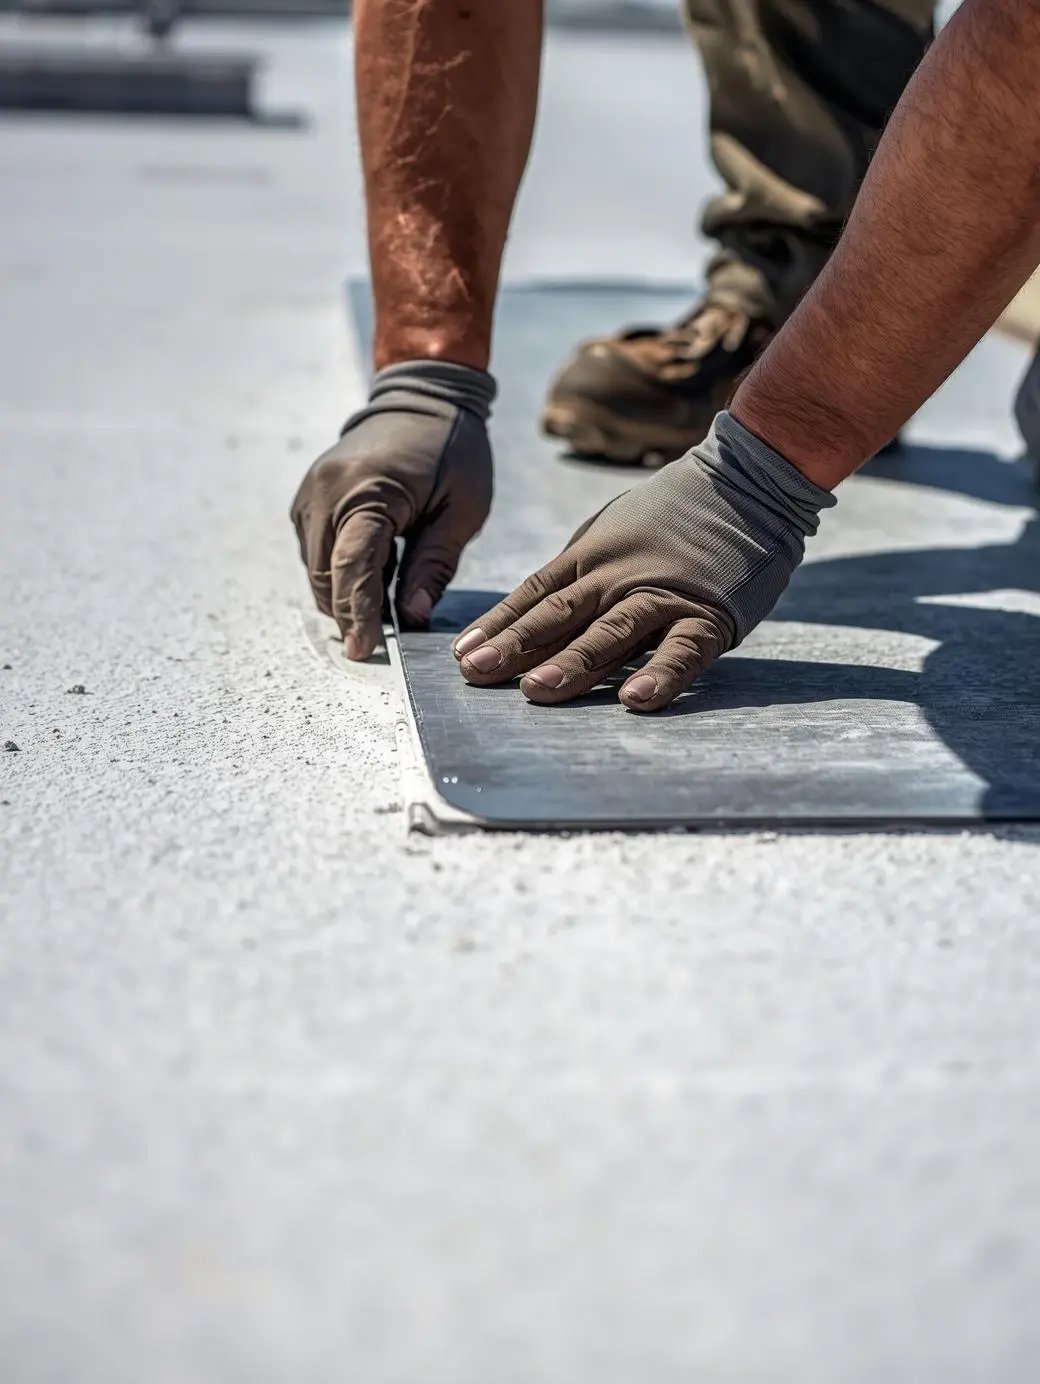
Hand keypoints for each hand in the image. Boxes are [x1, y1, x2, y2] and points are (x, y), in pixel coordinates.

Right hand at [291, 360, 494, 658]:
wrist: (423, 396)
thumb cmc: (453, 450)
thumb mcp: (462, 508)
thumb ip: (435, 563)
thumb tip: (413, 616)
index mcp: (367, 491)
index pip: (355, 567)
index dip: (359, 615)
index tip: (364, 651)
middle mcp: (326, 492)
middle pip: (327, 575)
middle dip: (350, 612)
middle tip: (381, 639)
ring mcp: (310, 493)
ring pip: (317, 568)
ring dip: (345, 592)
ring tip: (389, 592)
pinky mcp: (308, 498)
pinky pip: (316, 550)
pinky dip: (339, 570)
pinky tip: (376, 566)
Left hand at [453, 411, 834, 711]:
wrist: (749, 480)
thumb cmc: (678, 510)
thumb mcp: (614, 528)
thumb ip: (582, 566)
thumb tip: (540, 602)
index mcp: (591, 557)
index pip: (533, 595)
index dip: (497, 625)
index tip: (461, 655)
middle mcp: (617, 576)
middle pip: (557, 615)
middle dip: (514, 647)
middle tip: (476, 675)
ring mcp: (661, 595)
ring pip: (609, 632)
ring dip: (572, 663)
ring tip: (536, 692)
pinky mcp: (708, 614)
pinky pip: (681, 649)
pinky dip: (660, 674)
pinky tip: (634, 700)